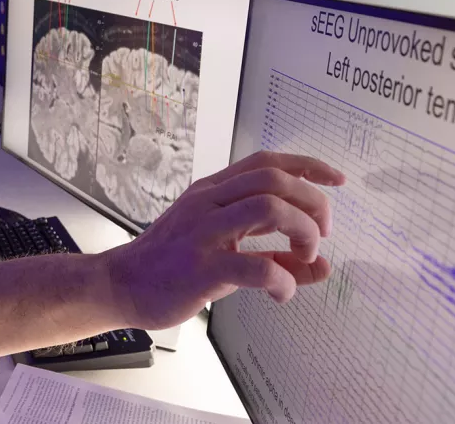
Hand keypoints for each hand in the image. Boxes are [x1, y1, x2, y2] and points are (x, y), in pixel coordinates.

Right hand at [100, 151, 344, 329]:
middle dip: (312, 201)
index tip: (335, 179)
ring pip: (268, 209)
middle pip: (274, 179)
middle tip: (322, 231)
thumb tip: (322, 266)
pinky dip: (282, 281)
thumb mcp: (224, 251)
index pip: (266, 162)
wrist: (119, 285)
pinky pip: (255, 267)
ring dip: (301, 231)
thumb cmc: (168, 265)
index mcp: (212, 192)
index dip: (307, 166)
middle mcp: (207, 203)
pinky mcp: (200, 269)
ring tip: (304, 255)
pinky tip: (282, 292)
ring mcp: (202, 234)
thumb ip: (273, 256)